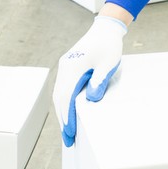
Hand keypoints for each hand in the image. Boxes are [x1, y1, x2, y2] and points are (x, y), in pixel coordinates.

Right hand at [53, 15, 126, 146]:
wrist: (105, 29)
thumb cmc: (108, 45)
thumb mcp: (108, 64)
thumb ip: (99, 81)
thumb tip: (91, 99)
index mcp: (73, 67)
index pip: (66, 97)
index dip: (67, 117)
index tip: (69, 133)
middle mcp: (65, 68)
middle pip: (59, 98)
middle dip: (63, 119)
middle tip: (68, 139)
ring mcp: (65, 67)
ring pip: (59, 94)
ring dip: (62, 112)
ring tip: (68, 131)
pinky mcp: (69, 68)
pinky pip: (63, 88)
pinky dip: (64, 103)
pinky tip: (69, 112)